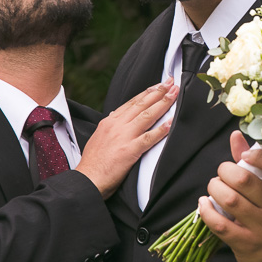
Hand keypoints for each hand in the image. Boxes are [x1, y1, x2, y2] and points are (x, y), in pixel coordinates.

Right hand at [76, 79, 176, 198]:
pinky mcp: (130, 151)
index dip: (147, 93)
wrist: (87, 179)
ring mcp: (124, 137)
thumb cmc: (93, 163)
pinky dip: (161, 130)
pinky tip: (171, 122)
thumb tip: (115, 114)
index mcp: (109, 122)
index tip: (158, 85)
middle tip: (171, 82)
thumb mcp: (98, 137)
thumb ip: (109, 126)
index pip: (132, 103)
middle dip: (158, 92)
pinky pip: (149, 138)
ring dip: (163, 103)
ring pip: (147, 116)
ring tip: (175, 94)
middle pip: (141, 104)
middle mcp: (117, 125)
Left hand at [198, 131, 261, 261]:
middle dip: (224, 171)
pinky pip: (220, 225)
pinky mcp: (246, 243)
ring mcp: (261, 227)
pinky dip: (206, 211)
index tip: (243, 157)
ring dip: (214, 189)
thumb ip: (254, 163)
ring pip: (230, 200)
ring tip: (214, 188)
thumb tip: (235, 136)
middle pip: (244, 181)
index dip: (254, 157)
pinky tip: (204, 204)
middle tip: (222, 174)